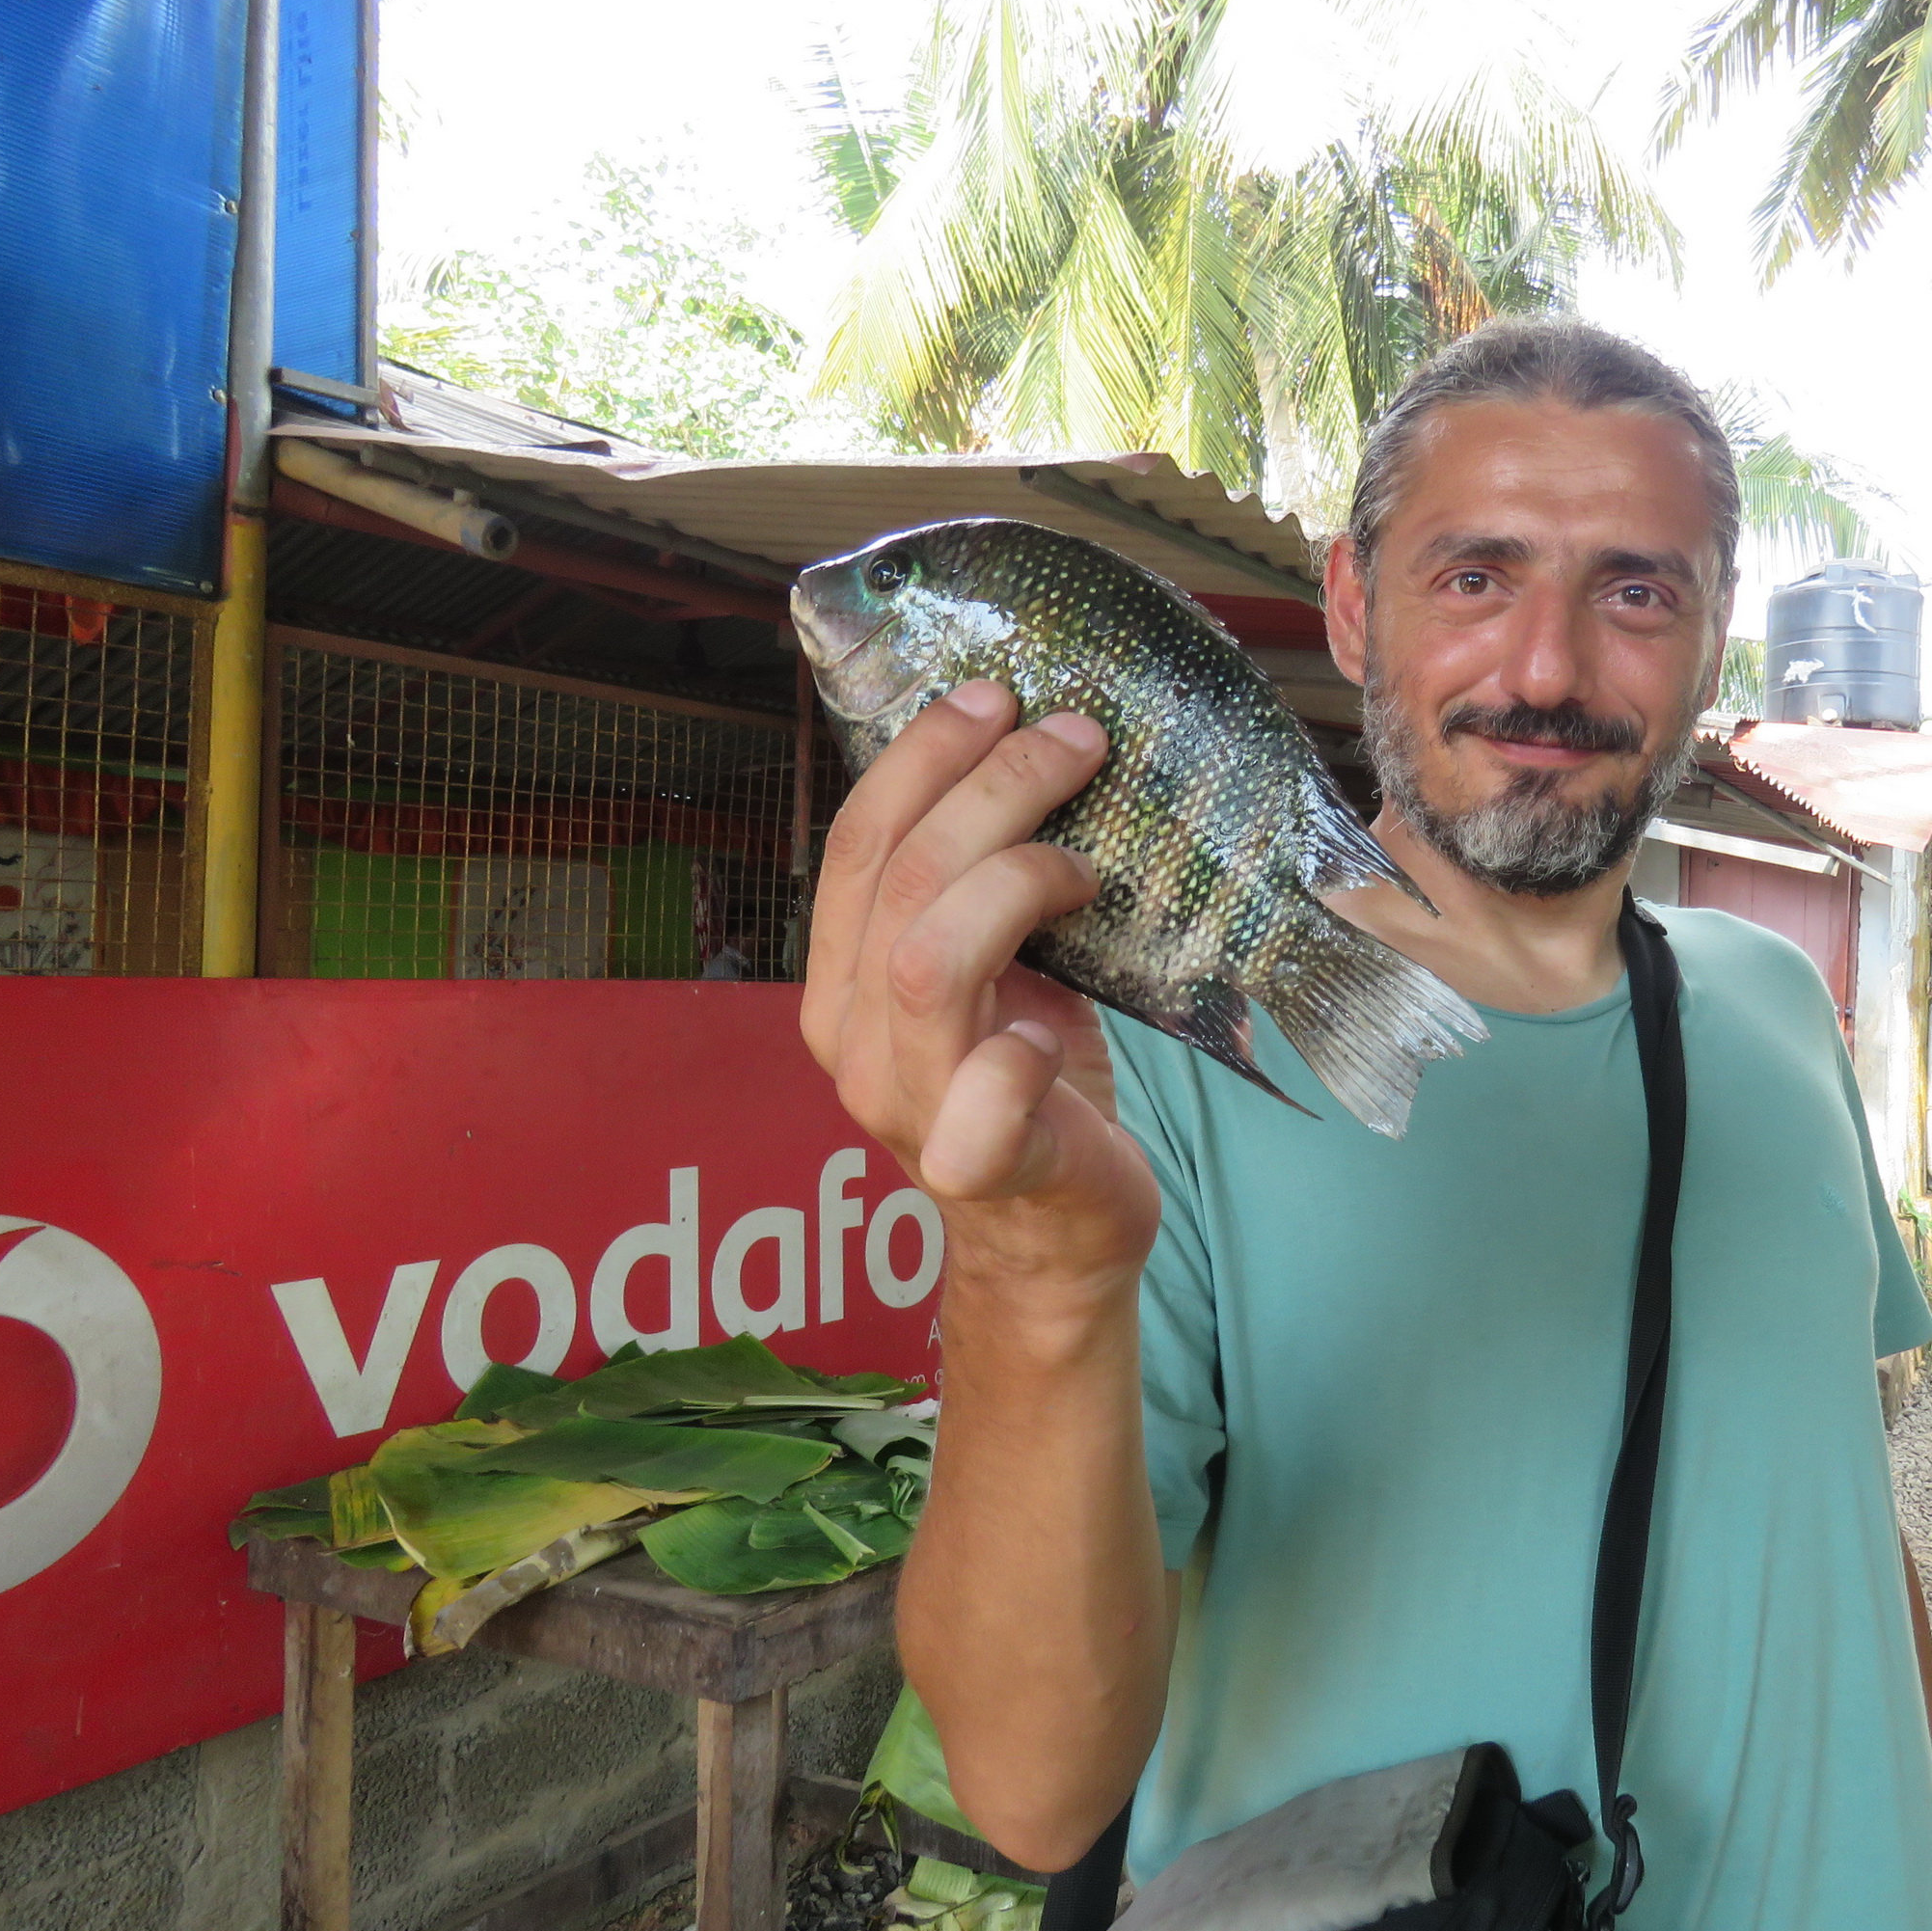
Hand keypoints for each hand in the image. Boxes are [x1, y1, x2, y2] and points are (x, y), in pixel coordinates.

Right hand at [802, 679, 1159, 1304]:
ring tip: (1089, 864)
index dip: (921, 759)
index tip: (995, 696)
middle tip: (1076, 740)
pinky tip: (1058, 1032)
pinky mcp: (981, 1166)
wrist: (1058, 1234)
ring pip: (931, 960)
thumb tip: (1039, 748)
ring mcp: (906, 1107)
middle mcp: (852, 1041)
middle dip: (993, 788)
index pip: (856, 845)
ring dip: (1020, 879)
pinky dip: (1026, 1049)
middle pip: (902, 881)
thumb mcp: (997, 967)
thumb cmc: (1030, 1083)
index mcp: (842, 982)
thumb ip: (983, 886)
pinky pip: (986, 1094)